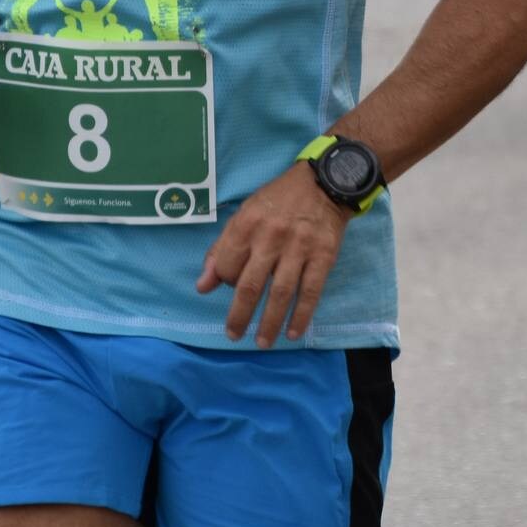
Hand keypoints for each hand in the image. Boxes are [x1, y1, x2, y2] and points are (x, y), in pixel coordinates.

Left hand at [196, 163, 348, 346]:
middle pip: (250, 285)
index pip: (228, 266)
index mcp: (247, 224)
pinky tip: (293, 333)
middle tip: (233, 335)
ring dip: (269, 322)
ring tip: (262, 342)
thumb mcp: (244, 214)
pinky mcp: (323, 256)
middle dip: (240, 315)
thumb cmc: (278, 200)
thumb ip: (222, 249)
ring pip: (280, 293)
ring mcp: (299, 248)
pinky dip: (301, 315)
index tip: (232, 287)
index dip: (225, 282)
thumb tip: (203, 286)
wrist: (324, 184)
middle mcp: (271, 237)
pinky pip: (310, 291)